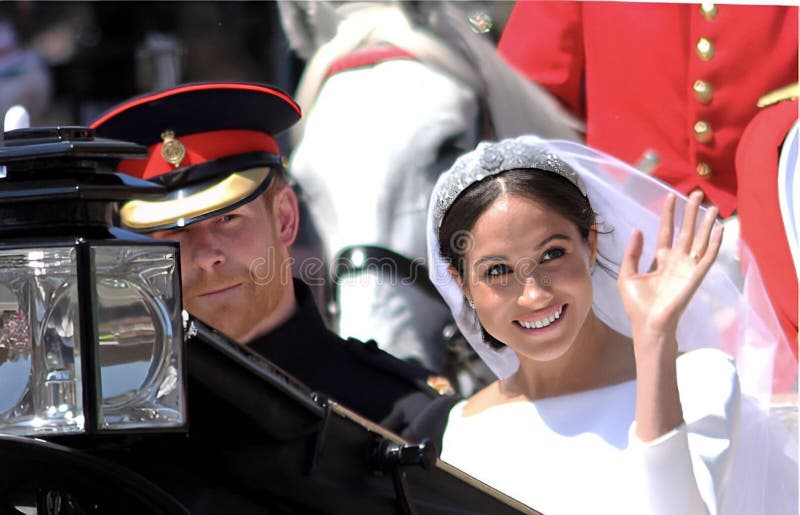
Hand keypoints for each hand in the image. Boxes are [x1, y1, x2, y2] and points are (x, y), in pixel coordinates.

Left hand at [617, 190, 723, 338]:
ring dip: (706, 223)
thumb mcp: (627, 274)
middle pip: (685, 231)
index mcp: (660, 260)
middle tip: (695, 193)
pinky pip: (708, 257)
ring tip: (711, 206)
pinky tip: (719, 229)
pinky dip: (715, 243)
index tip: (671, 196)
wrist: (647, 324)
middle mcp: (676, 261)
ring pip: (699, 240)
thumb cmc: (637, 304)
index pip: (667, 231)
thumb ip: (632, 253)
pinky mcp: (695, 277)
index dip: (669, 214)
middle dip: (690, 213)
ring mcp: (687, 268)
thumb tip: (638, 230)